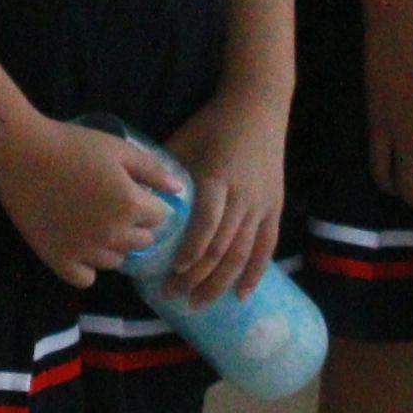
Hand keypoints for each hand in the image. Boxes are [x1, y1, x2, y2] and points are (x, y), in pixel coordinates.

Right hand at [0, 115, 184, 290]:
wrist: (22, 155)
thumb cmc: (72, 145)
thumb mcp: (118, 149)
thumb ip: (152, 170)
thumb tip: (179, 188)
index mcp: (131, 206)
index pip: (161, 218)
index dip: (152, 204)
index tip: (137, 194)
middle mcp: (113, 234)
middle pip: (143, 242)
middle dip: (138, 226)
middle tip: (118, 208)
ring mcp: (85, 251)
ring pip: (117, 261)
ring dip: (115, 246)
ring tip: (98, 225)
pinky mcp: (59, 261)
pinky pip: (85, 278)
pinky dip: (87, 267)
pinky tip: (80, 246)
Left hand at [162, 88, 287, 304]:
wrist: (258, 107)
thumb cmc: (211, 125)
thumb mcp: (182, 144)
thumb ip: (163, 176)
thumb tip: (137, 206)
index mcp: (216, 179)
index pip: (205, 226)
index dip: (189, 254)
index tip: (170, 272)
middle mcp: (242, 197)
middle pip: (221, 248)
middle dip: (197, 277)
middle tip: (175, 297)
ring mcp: (261, 205)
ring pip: (242, 253)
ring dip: (220, 283)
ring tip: (200, 304)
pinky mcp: (275, 208)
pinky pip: (266, 247)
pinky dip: (254, 273)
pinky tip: (241, 296)